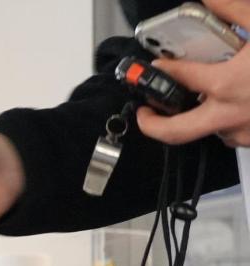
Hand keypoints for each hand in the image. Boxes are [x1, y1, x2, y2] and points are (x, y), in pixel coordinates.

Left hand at [145, 5, 249, 147]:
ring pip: (209, 132)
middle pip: (176, 132)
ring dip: (200, 118)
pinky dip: (228, 120)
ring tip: (199, 101)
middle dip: (153, 125)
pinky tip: (239, 103)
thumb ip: (234, 10)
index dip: (162, 69)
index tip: (155, 65)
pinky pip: (234, 134)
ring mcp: (245, 132)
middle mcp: (230, 115)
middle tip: (145, 114)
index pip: (178, 77)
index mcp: (227, 84)